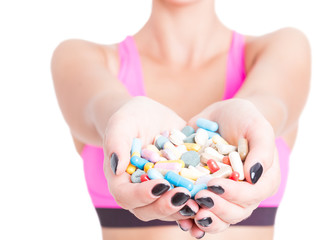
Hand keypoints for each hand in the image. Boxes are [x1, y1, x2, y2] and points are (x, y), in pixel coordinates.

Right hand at [103, 96, 198, 221]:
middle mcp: (139, 191)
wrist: (150, 116)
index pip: (126, 196)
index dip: (142, 195)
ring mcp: (160, 191)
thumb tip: (117, 167)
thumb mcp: (122, 123)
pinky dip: (198, 202)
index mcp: (121, 180)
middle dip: (166, 206)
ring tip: (201, 201)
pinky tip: (212, 197)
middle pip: (148, 210)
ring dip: (184, 209)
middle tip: (184, 196)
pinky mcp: (178, 186)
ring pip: (169, 210)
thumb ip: (116, 143)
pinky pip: (186, 199)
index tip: (161, 185)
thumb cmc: (131, 118)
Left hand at [178, 98, 280, 235]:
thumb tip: (252, 177)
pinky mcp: (209, 194)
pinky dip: (193, 220)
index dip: (233, 193)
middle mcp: (247, 193)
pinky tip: (182, 221)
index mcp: (264, 180)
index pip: (252, 195)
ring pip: (220, 219)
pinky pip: (203, 213)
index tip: (214, 184)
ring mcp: (226, 196)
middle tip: (199, 198)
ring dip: (204, 220)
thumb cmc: (245, 119)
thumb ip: (262, 150)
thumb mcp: (257, 127)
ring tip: (188, 213)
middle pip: (235, 212)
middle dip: (217, 208)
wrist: (225, 117)